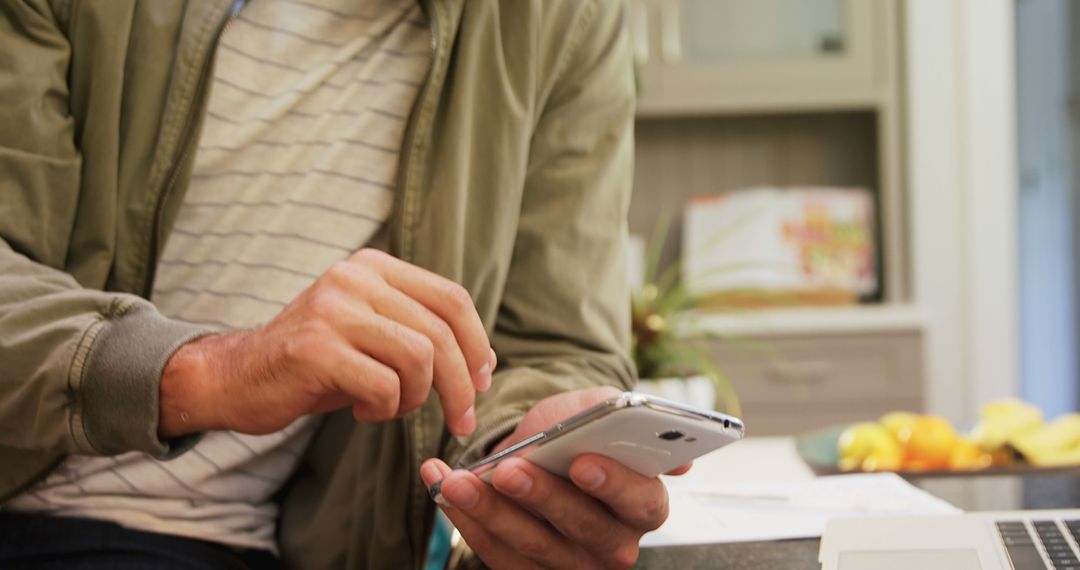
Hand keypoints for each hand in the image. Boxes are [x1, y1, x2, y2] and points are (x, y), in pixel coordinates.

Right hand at [159, 248, 495, 437]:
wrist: (236, 378)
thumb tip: (484, 360)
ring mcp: (333, 309)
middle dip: (461, 385)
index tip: (482, 381)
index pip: (452, 298)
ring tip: (388, 406)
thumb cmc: (317, 363)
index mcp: (373, 267)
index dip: (477, 344)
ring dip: (415, 398)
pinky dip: (384, 409)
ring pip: (418, 358)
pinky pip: (384, 386)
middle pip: (440, 332)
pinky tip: (361, 410)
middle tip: (461, 420)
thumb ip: (421, 333)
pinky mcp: (316, 348)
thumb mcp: (372, 334)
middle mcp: (354, 278)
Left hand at [420, 387, 691, 568]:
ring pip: (529, 543)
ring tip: (457, 479)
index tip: (581, 461)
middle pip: (580, 526)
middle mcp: (614, 544)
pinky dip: (464, 518)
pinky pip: (494, 553)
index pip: (640, 500)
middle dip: (540, 496)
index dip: (613, 483)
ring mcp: (569, 565)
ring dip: (488, 509)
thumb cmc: (580, 430)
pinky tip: (442, 485)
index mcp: (644, 504)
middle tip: (509, 469)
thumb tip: (681, 460)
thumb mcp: (601, 410)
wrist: (545, 448)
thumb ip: (626, 422)